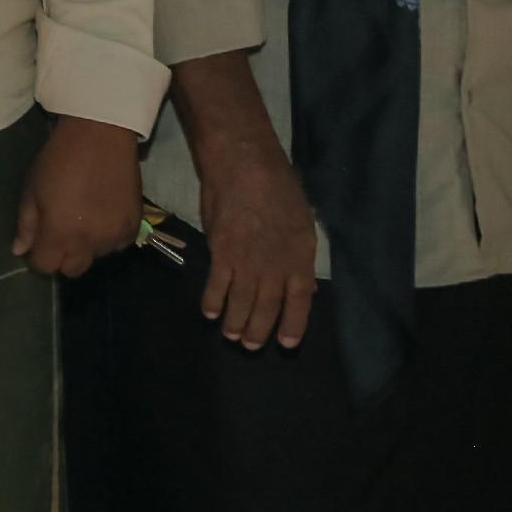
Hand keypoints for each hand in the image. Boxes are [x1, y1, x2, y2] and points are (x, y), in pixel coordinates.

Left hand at [13, 115, 140, 276]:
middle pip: (72, 270)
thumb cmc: (58, 160)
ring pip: (96, 257)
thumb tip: (20, 250)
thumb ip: (26, 224)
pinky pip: (118, 245)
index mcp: (59, 233)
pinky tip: (102, 215)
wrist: (100, 137)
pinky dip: (108, 237)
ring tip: (82, 219)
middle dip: (61, 257)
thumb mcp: (32, 189)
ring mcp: (114, 236)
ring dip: (86, 246)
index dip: (37, 257)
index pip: (45, 267)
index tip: (37, 242)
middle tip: (58, 233)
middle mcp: (89, 242)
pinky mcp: (133, 226)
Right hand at [196, 139, 317, 349]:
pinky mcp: (221, 253)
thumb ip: (298, 255)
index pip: (300, 301)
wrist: (245, 166)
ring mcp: (248, 262)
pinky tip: (209, 312)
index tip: (286, 343)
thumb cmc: (277, 186)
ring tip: (231, 335)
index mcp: (300, 258)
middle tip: (250, 345)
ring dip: (236, 322)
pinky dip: (212, 301)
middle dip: (260, 330)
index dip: (293, 324)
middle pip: (268, 307)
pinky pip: (217, 285)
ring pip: (242, 302)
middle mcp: (276, 266)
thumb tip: (301, 284)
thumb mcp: (301, 222)